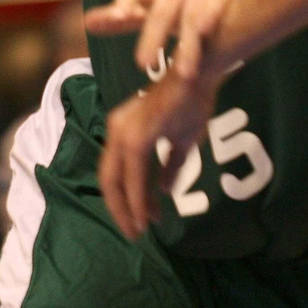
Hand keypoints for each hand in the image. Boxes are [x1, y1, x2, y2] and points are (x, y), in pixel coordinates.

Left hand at [84, 0, 238, 82]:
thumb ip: (126, 16)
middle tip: (144, 65)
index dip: (120, 7)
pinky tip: (207, 38)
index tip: (103, 22)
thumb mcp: (156, 10)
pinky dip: (210, 24)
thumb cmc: (189, 4)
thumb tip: (88, 22)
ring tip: (184, 73)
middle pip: (162, 13)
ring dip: (187, 46)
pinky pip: (216, 14)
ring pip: (191, 19)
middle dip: (153, 38)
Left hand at [98, 66, 219, 239]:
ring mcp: (125, 132)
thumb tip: (165, 191)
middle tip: (133, 234)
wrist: (199, 74)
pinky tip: (147, 214)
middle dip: (119, 211)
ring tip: (140, 229)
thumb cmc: (191, 101)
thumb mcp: (181, 141)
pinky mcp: (137, 134)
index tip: (138, 221)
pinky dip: (138, 197)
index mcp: (122, 131)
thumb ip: (170, 165)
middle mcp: (117, 130)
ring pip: (117, 181)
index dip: (122, 200)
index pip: (114, 173)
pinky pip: (133, 174)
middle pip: (108, 181)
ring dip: (129, 208)